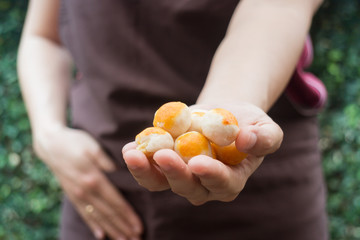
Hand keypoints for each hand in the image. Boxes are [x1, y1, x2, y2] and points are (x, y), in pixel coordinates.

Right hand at [34, 126, 142, 239]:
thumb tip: (118, 170)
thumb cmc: (76, 142)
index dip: (127, 216)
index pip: (115, 202)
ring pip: (97, 217)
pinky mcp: (72, 195)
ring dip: (111, 230)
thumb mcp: (92, 146)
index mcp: (94, 179)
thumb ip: (105, 160)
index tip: (138, 226)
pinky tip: (101, 235)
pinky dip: (93, 225)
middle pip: (108, 213)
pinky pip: (84, 214)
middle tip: (136, 238)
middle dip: (123, 227)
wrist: (51, 144)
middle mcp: (85, 191)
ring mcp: (78, 195)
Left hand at [122, 102, 282, 204]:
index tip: (199, 162)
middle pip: (187, 186)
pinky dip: (138, 161)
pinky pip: (149, 168)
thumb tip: (247, 140)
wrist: (224, 115)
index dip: (211, 175)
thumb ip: (264, 138)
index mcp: (230, 181)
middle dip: (174, 173)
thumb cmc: (248, 124)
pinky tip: (129, 148)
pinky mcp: (164, 164)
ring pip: (161, 182)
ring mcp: (181, 176)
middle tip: (163, 155)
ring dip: (146, 171)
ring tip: (133, 154)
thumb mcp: (266, 128)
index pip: (222, 183)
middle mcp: (203, 185)